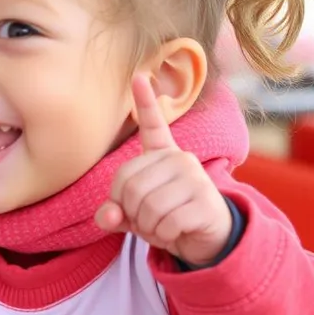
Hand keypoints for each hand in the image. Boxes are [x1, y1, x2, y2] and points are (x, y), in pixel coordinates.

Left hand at [95, 74, 232, 266]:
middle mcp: (180, 158)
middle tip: (147, 219)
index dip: (146, 102)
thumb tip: (107, 216)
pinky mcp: (205, 201)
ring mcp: (195, 177)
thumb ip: (114, 212)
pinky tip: (176, 232)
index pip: (153, 125)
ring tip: (162, 226)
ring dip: (147, 227)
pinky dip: (163, 235)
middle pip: (130, 186)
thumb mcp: (133, 214)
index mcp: (161, 155)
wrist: (205, 238)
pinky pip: (165, 222)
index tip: (140, 76)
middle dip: (130, 212)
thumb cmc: (165, 218)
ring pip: (147, 206)